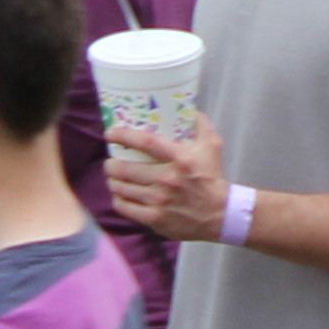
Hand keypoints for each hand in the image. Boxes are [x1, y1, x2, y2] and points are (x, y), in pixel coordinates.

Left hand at [106, 122, 229, 245]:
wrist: (218, 214)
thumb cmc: (212, 177)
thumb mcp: (213, 146)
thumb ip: (201, 125)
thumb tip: (190, 109)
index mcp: (181, 158)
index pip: (146, 142)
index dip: (124, 136)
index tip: (110, 133)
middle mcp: (167, 179)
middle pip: (126, 169)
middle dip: (111, 164)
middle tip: (110, 161)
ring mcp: (159, 201)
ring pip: (122, 188)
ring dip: (113, 181)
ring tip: (113, 177)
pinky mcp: (154, 218)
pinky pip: (125, 207)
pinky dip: (118, 200)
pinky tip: (120, 195)